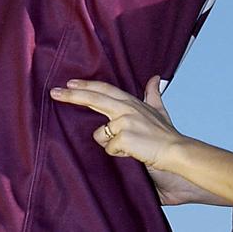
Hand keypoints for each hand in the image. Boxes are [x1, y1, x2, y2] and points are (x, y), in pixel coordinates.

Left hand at [50, 76, 182, 170]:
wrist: (178, 153)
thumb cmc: (166, 136)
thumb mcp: (159, 111)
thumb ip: (153, 94)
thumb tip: (155, 78)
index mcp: (131, 102)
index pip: (104, 89)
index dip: (86, 85)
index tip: (69, 83)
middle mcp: (126, 108)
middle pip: (94, 98)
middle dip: (72, 95)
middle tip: (54, 92)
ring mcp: (124, 121)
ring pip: (100, 133)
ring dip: (109, 143)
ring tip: (129, 146)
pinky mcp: (124, 137)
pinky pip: (110, 149)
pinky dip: (119, 154)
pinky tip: (132, 153)